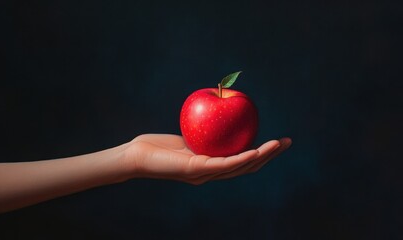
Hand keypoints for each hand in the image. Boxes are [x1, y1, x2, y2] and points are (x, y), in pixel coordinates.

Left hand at [123, 134, 291, 184]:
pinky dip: (240, 159)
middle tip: (286, 142)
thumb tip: (215, 112)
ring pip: (239, 167)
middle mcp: (210, 174)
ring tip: (277, 145)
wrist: (136, 157)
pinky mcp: (195, 171)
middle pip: (246, 166)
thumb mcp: (185, 136)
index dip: (261, 153)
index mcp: (211, 167)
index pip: (241, 162)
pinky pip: (222, 165)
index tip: (275, 140)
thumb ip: (202, 132)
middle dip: (269, 156)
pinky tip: (254, 151)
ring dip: (260, 157)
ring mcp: (204, 174)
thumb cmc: (157, 145)